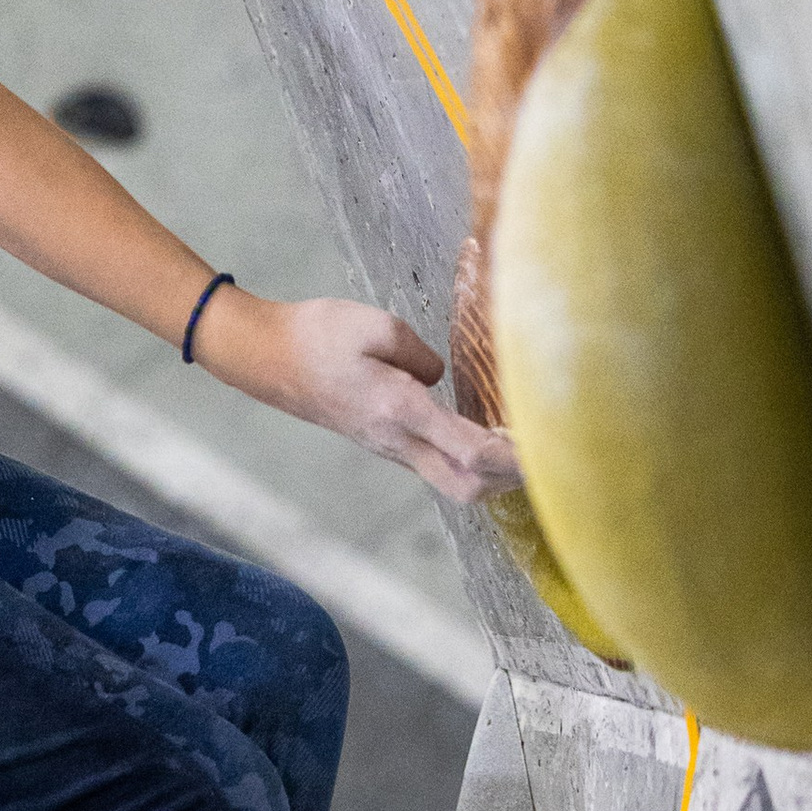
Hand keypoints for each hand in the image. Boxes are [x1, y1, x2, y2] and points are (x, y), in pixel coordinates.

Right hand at [198, 292, 525, 506]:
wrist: (265, 358)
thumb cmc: (315, 336)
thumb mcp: (373, 323)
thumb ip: (419, 353)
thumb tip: (438, 377)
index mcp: (398, 410)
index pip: (469, 450)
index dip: (512, 455)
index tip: (546, 444)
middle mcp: (396, 440)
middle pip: (465, 487)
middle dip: (508, 479)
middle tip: (542, 450)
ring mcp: (389, 447)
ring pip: (451, 481)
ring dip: (491, 472)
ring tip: (521, 442)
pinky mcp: (384, 441)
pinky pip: (436, 464)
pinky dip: (469, 459)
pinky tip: (485, 433)